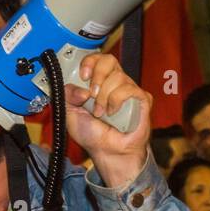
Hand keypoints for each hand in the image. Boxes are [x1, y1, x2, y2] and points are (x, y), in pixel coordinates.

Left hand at [64, 53, 151, 187]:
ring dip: (104, 97)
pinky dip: (116, 101)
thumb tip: (80, 87)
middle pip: (109, 60)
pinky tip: (113, 113)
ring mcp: (129, 89)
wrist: (107, 152)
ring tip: (101, 113)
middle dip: (97, 75)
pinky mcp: (142, 98)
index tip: (82, 76)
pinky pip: (129, 89)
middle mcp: (114, 82)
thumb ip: (67, 95)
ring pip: (118, 77)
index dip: (89, 62)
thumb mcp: (70, 112)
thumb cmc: (92, 134)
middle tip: (91, 94)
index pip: (97, 58)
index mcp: (98, 82)